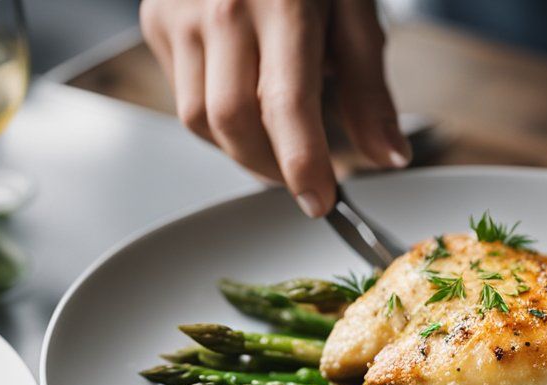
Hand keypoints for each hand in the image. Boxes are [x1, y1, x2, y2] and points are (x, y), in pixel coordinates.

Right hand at [140, 0, 409, 217]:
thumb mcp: (355, 11)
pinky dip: (217, 118)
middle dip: (270, 168)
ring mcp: (179, 13)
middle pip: (232, 122)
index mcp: (283, 2)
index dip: (303, 165)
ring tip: (278, 138)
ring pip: (198, 119)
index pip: (286, 105)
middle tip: (304, 179)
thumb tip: (388, 158)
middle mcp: (222, 7)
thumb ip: (369, 90)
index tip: (320, 202)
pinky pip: (183, 94)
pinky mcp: (157, 20)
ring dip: (240, 148)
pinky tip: (246, 97)